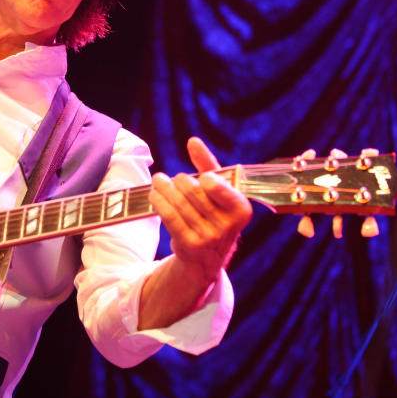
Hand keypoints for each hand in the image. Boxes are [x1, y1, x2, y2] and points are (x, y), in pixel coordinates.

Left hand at [149, 136, 252, 287]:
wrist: (207, 256)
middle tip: (174, 178)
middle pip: (194, 191)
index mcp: (241, 209)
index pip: (218, 187)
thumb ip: (207, 165)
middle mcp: (228, 226)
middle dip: (180, 181)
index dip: (206, 180)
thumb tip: (193, 141)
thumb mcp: (218, 191)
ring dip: (164, 188)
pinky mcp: (190, 244)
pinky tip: (154, 194)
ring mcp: (209, 237)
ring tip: (158, 180)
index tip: (202, 178)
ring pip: (179, 203)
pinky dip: (159, 201)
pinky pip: (169, 216)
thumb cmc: (214, 213)